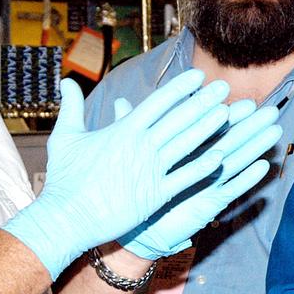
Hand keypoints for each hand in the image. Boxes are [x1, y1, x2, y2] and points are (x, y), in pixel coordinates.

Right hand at [3, 70, 230, 278]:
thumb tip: (66, 81)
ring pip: (186, 145)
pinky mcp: (156, 196)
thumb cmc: (65, 178)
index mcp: (123, 130)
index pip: (158, 102)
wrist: (67, 218)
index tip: (199, 76)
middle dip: (203, 101)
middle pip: (179, 119)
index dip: (180, 87)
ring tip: (228, 114)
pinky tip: (220, 157)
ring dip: (208, 128)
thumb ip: (71, 106)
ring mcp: (151, 171)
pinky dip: (203, 167)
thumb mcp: (65, 136)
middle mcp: (141, 147)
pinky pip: (185, 178)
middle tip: (224, 88)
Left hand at [118, 97, 282, 258]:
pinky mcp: (210, 204)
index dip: (226, 113)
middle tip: (269, 110)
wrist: (136, 229)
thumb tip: (119, 101)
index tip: (241, 97)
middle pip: (230, 141)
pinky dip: (247, 179)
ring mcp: (208, 184)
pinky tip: (263, 166)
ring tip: (274, 130)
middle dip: (250, 125)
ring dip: (256, 146)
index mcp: (185, 152)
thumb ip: (129, 128)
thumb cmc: (135, 191)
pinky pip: (231, 190)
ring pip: (236, 161)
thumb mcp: (130, 155)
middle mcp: (201, 166)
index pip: (208, 127)